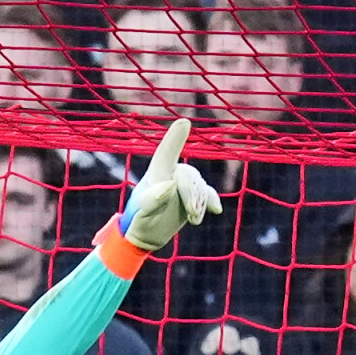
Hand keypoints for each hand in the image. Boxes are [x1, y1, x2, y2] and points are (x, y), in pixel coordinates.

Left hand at [118, 116, 223, 250]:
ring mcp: (185, 183)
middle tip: (192, 215)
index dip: (175, 138)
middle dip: (193, 195)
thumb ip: (154, 198)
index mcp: (157, 172)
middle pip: (190, 178)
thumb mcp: (144, 210)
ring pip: (200, 187)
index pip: (167, 152)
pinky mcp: (195, 195)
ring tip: (192, 219)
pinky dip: (211, 201)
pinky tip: (216, 209)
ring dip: (199, 204)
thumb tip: (170, 184)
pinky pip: (208, 193)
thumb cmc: (139, 219)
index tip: (184, 122)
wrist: (147, 232)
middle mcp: (172, 172)